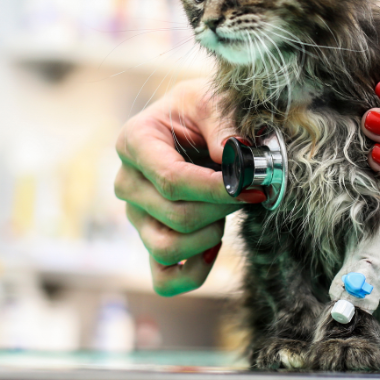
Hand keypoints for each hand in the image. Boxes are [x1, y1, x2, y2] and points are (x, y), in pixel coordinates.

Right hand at [114, 78, 263, 295]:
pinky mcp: (150, 240)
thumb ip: (223, 123)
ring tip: (227, 211)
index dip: (216, 190)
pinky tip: (214, 247)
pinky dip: (193, 272)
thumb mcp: (213, 100)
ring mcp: (135, 216)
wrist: (197, 124)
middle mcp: (127, 182)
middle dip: (221, 209)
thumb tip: (233, 155)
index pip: (172, 180)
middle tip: (249, 192)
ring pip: (168, 248)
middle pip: (176, 216)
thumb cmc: (203, 111)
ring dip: (209, 236)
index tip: (252, 187)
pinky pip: (165, 279)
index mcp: (134, 142)